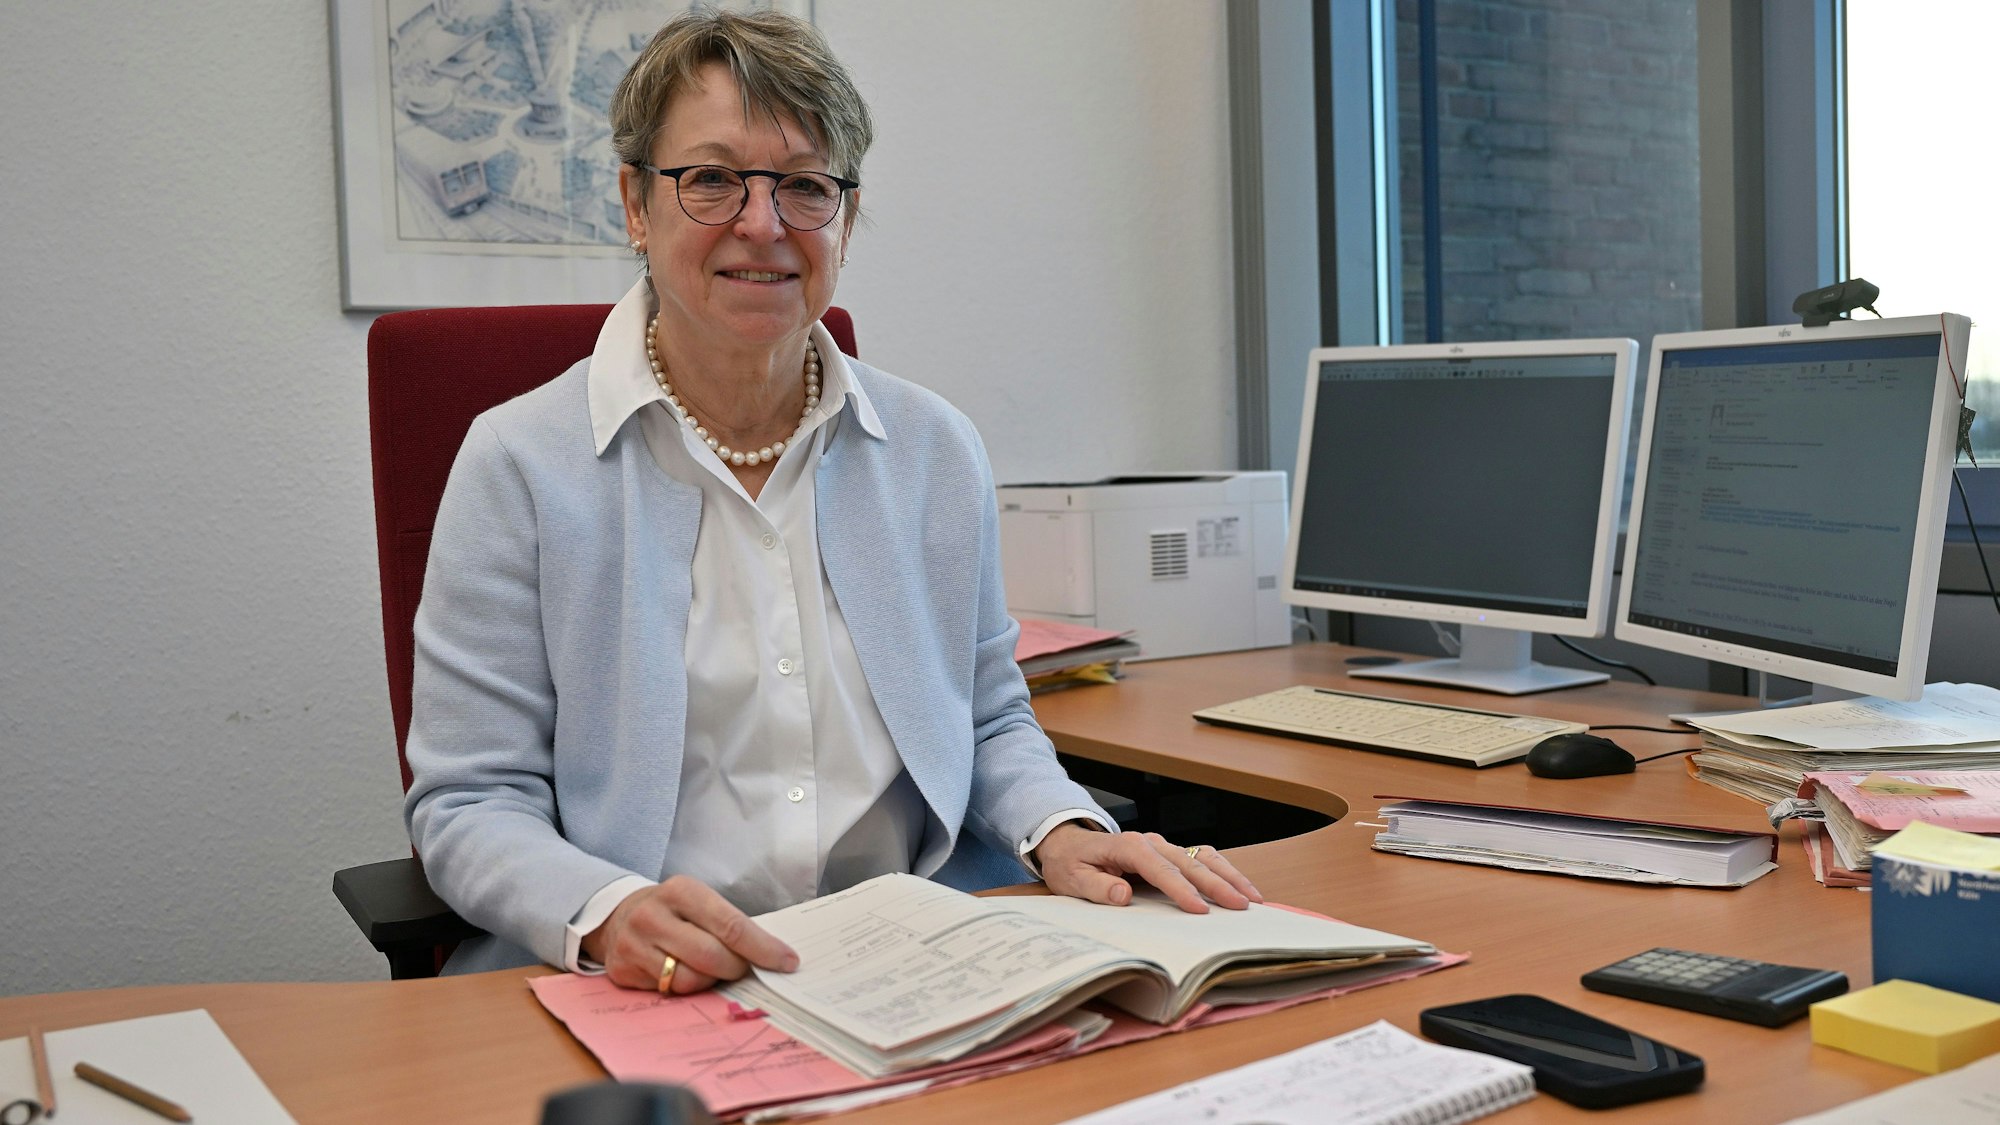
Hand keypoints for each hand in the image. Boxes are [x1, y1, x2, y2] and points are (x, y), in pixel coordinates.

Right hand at [581, 875, 798, 992]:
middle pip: (711, 957)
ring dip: (708, 981)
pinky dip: (683, 988)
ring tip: (707, 968)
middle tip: (743, 968)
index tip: (787, 962)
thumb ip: (729, 924)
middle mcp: (652, 915)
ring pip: (688, 981)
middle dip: (736, 968)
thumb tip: (774, 956)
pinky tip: (679, 971)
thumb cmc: (674, 911)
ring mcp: (633, 944)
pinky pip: (667, 992)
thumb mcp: (699, 902)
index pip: (731, 926)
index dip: (763, 948)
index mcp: (681, 891)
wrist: (618, 915)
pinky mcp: (622, 971)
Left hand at [1033, 824, 1262, 912]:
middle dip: (1218, 884)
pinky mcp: (1169, 853)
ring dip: (1229, 875)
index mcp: (1127, 846)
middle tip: (1241, 906)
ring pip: (1203, 857)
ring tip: (1252, 897)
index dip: (1180, 889)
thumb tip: (1123, 893)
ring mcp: (1162, 846)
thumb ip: (1097, 887)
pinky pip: (1201, 858)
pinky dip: (1224, 871)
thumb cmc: (1071, 863)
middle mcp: (1150, 842)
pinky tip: (1240, 887)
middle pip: (1189, 861)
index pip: (1159, 868)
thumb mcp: (1072, 879)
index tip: (1199, 909)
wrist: (1069, 843)